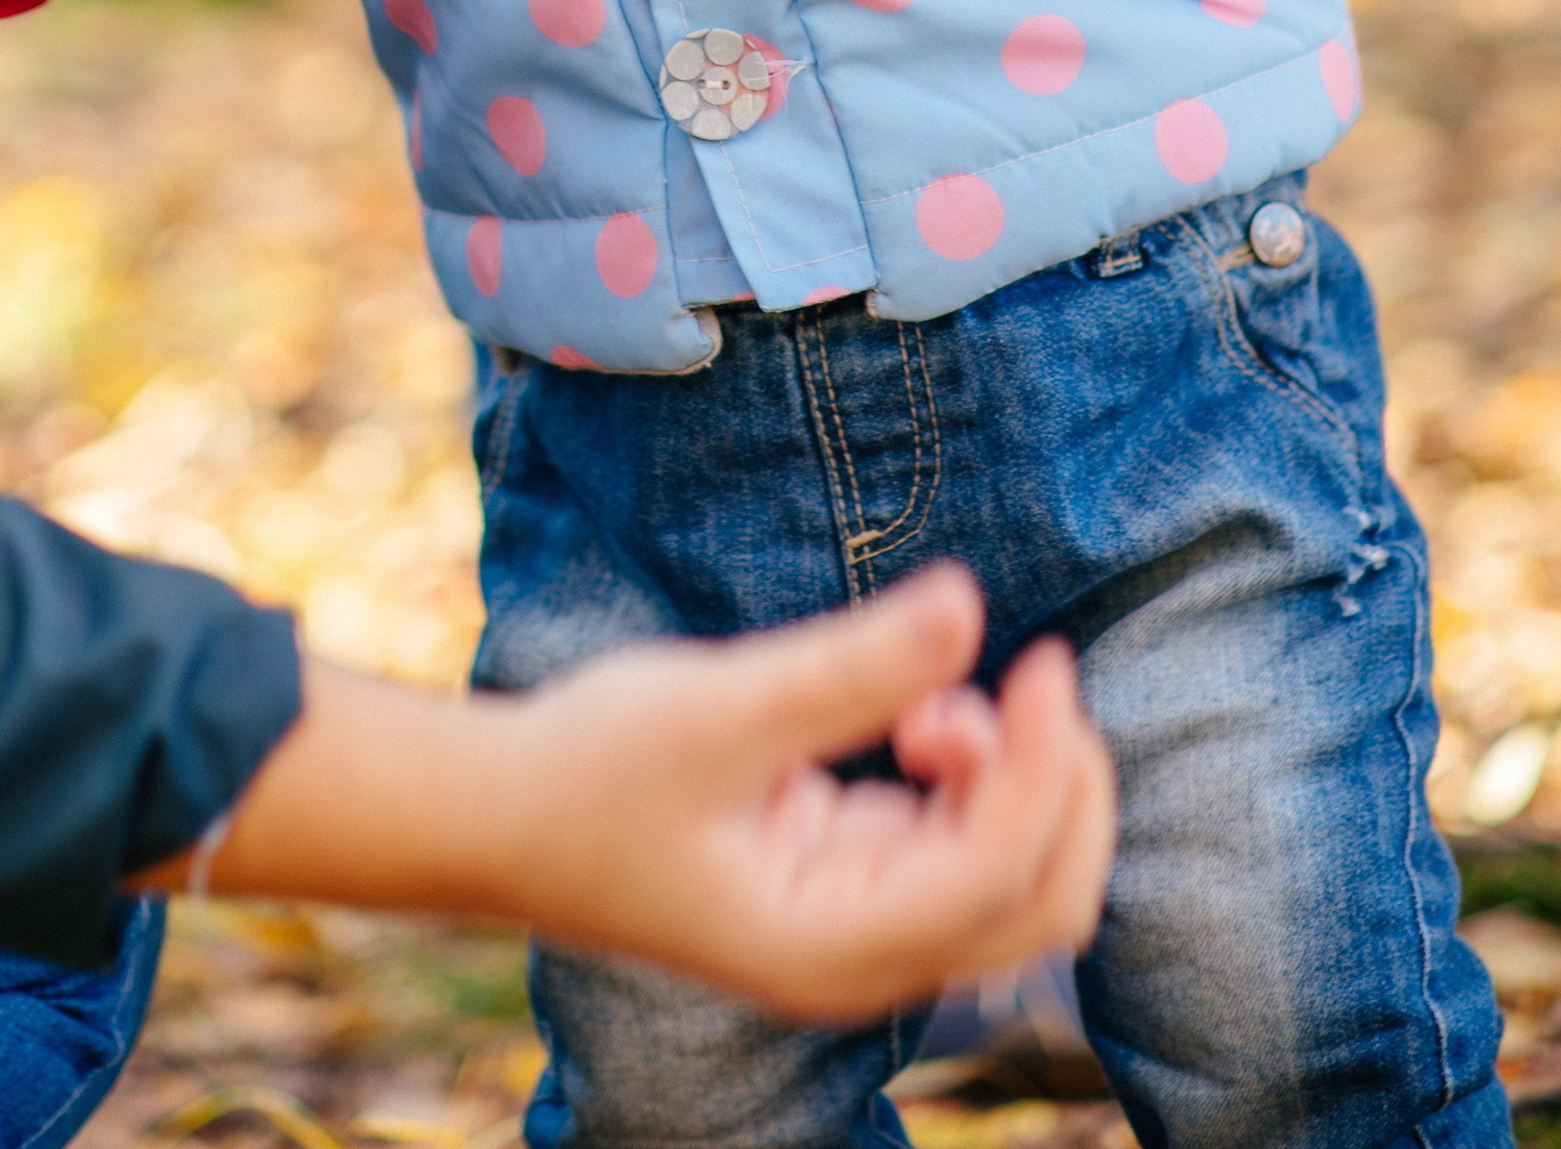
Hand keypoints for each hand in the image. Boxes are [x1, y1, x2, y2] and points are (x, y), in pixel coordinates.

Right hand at [151, 564, 1113, 1021]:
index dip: (1046, 767)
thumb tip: (968, 600)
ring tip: (925, 701)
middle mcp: (863, 960)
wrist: (502, 816)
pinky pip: (962, 848)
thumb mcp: (718, 705)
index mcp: (833, 945)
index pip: (1003, 874)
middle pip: (1043, 904)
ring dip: (1011, 779)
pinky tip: (911, 719)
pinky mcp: (848, 886)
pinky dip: (969, 779)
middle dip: (1059, 786)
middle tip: (1028, 674)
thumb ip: (849, 664)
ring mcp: (860, 930)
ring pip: (1015, 878)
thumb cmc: (590, 768)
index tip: (1044, 657)